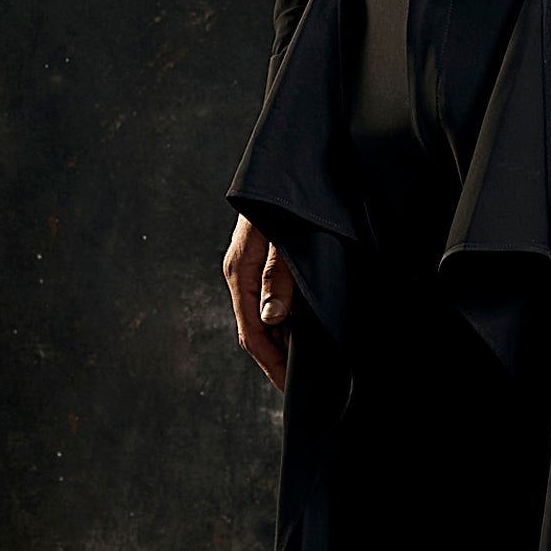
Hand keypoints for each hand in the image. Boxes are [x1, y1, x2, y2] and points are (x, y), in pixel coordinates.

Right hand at [222, 213, 295, 391]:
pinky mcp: (265, 262)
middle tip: (305, 387)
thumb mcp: (285, 238)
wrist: (289, 162)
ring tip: (310, 367)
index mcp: (240, 270)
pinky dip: (287, 323)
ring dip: (283, 343)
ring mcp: (251, 268)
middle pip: (255, 332)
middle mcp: (241, 273)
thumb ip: (279, 277)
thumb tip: (271, 318)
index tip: (292, 388)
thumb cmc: (288, 197)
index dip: (273, 364)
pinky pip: (271, 303)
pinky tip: (305, 333)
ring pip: (263, 319)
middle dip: (278, 361)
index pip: (251, 333)